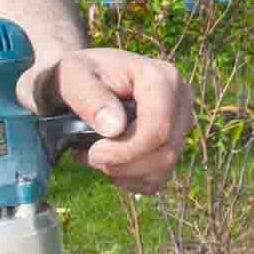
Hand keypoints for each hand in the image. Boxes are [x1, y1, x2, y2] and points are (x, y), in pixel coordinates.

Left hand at [26, 47, 194, 193]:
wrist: (85, 79)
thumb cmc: (79, 74)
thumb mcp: (72, 77)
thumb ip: (90, 98)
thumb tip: (115, 128)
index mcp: (161, 78)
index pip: (158, 128)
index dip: (126, 151)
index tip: (93, 153)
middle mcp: (180, 99)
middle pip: (165, 152)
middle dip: (123, 165)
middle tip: (90, 155)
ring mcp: (181, 122)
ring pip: (163, 169)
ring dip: (124, 173)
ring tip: (95, 155)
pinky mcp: (174, 143)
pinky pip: (159, 178)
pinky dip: (130, 179)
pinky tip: (111, 162)